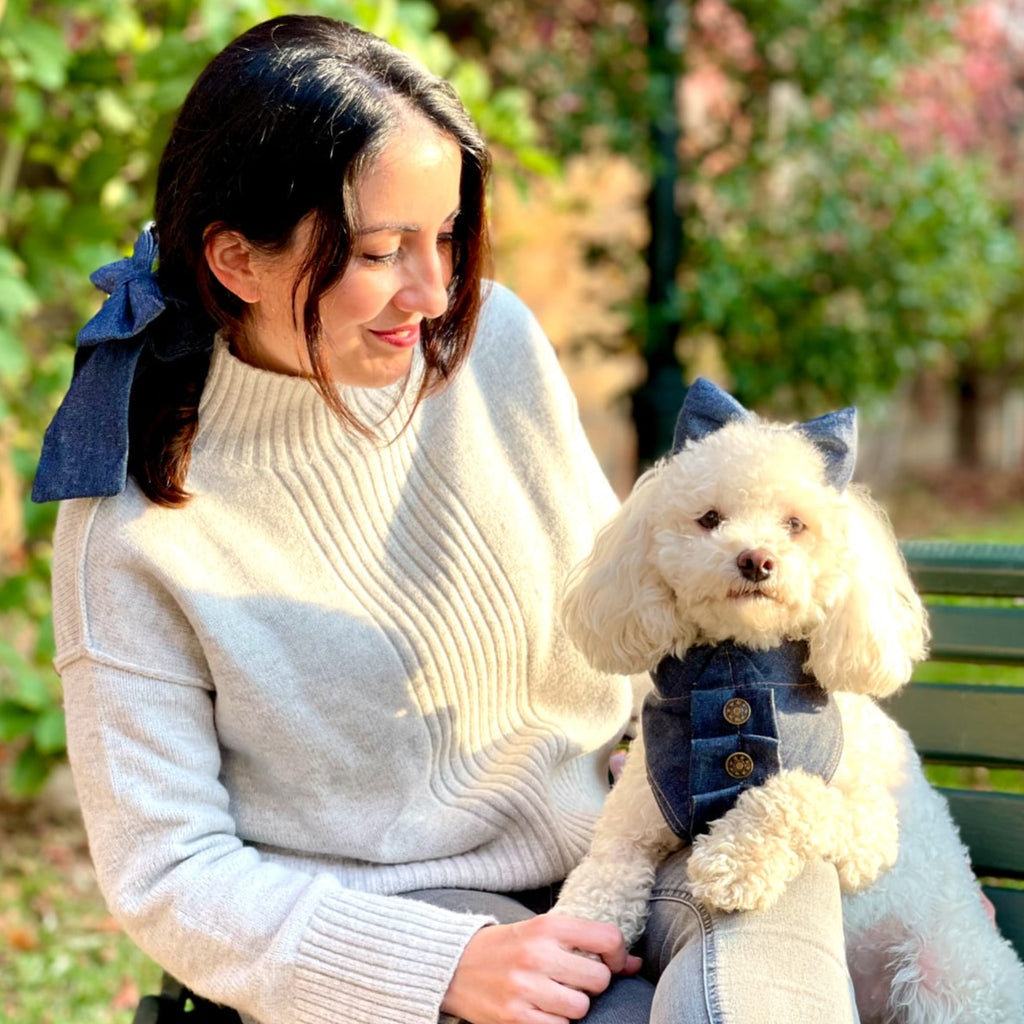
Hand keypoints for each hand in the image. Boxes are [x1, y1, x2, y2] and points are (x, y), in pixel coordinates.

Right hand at [441, 914, 640, 1023]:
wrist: (454, 967)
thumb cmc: (506, 948)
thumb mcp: (542, 932)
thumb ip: (586, 943)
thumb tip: (635, 964)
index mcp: (546, 927)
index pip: (607, 938)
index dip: (618, 954)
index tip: (612, 961)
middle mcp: (537, 955)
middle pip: (598, 978)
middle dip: (591, 983)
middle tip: (571, 979)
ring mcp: (525, 989)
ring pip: (581, 1008)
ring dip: (573, 1007)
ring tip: (552, 995)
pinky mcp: (515, 1019)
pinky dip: (554, 1023)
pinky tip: (539, 1010)